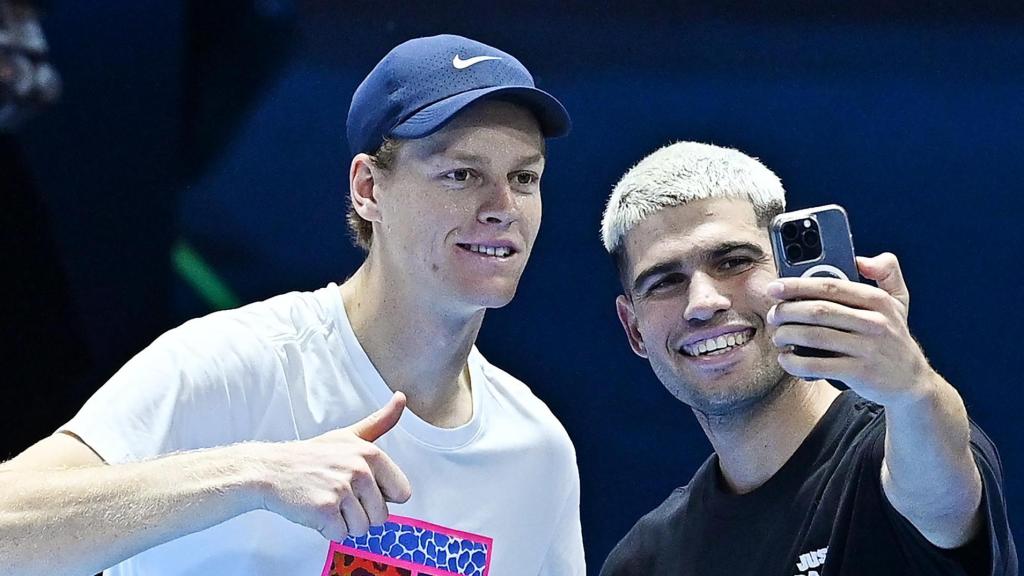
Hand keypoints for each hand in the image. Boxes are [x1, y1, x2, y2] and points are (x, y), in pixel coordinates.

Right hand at [254, 392, 411, 541]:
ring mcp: (342, 489)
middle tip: (339, 497)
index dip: (382, 496)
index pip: (402, 493)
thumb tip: (401, 398)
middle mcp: (360, 470)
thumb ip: (380, 422)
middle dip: (361, 514)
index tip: (362, 488)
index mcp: (371, 454)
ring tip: (327, 503)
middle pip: (382, 516)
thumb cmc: (311, 456)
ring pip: (362, 529)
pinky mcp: (325, 509)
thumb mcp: (349, 435)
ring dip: (345, 524)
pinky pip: (341, 536)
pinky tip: (316, 512)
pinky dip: (328, 531)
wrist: (271, 470)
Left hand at [766, 253, 933, 406]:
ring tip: (777, 336)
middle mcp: (874, 323)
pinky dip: (795, 362)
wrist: (911, 382)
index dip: (797, 285)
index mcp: (878, 301)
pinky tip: (786, 359)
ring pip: (813, 337)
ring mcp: (867, 349)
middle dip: (786, 312)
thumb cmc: (893, 338)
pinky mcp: (860, 373)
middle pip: (817, 311)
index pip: (830, 287)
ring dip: (786, 336)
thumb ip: (886, 272)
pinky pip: (817, 366)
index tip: (774, 288)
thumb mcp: (899, 301)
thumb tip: (861, 259)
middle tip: (773, 316)